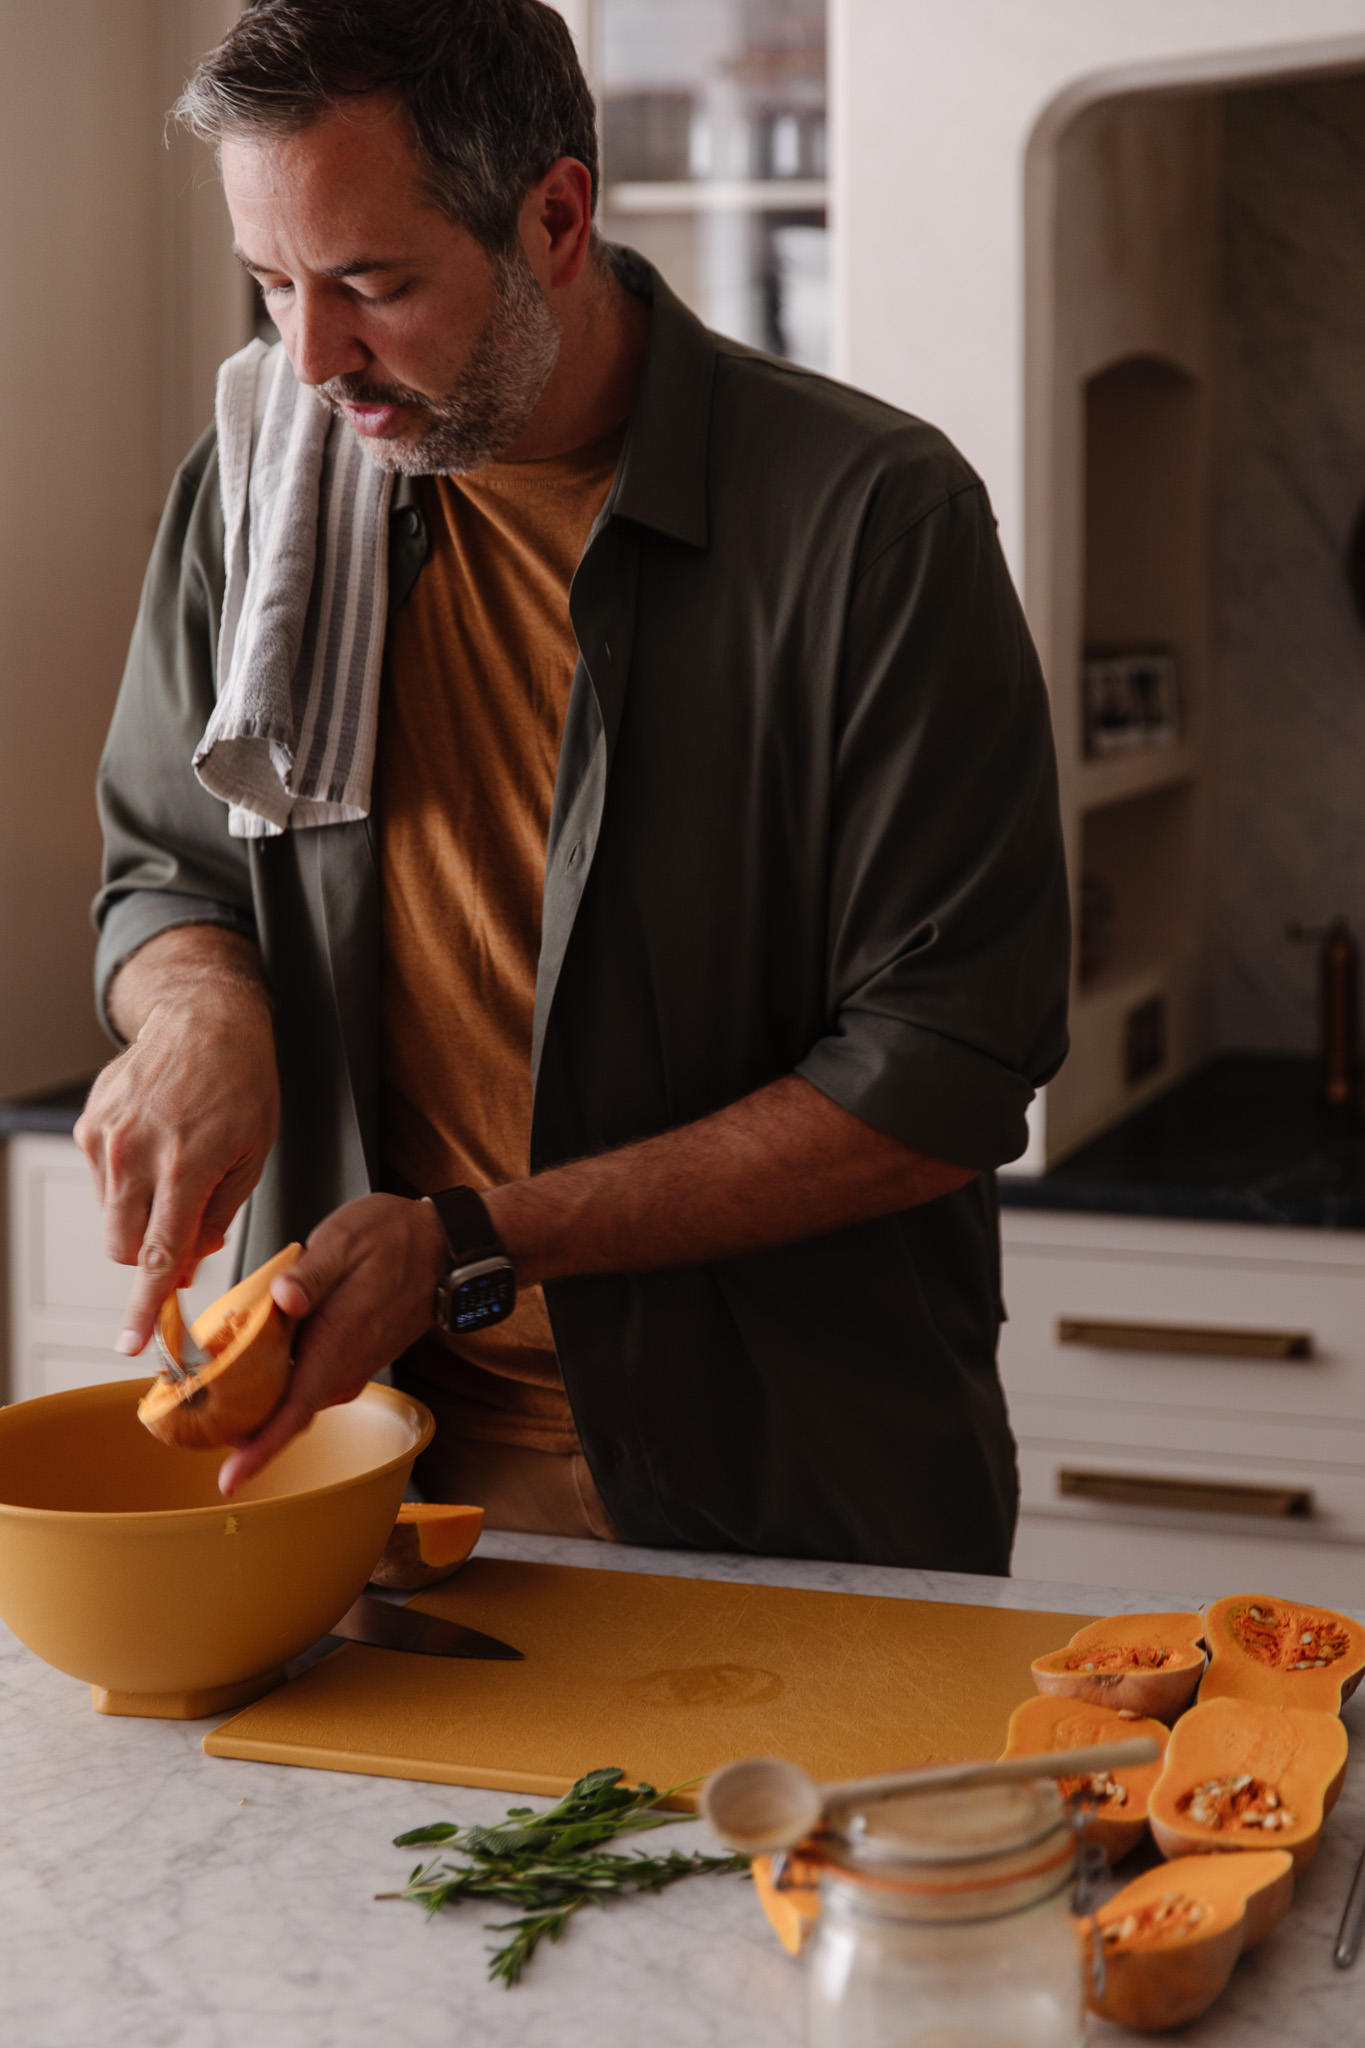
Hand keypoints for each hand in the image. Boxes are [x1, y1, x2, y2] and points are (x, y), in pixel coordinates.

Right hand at [75, 935, 279, 1356]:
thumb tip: (187, 1261)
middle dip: (150, 1258)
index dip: (145, 1306)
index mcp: (187, 1167)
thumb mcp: (253, 1153)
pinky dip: (127, 1182)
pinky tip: (157, 1145)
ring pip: (110, 1217)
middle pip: (124, 1247)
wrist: (204, 1019)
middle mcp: (137, 1154)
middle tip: (185, 1235)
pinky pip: (101, 1182)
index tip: (131, 1343)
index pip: (158, 1255)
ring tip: (178, 1170)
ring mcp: (106, 1138)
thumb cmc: (242, 1083)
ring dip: (140, 1217)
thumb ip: (218, 1214)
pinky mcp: (88, 1125)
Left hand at [217, 1193, 448, 1495]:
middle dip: (239, 1426)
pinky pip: (307, 1384)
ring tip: (210, 1386)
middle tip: (188, 1415)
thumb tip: (283, 1298)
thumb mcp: (345, 1241)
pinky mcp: (352, 1361)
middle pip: (285, 1414)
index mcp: (338, 1341)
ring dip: (256, 1403)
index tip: (230, 1479)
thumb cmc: (394, 1240)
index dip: (260, 1450)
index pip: (295, 1411)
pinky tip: (253, 1360)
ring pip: (294, 1400)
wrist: (442, 1248)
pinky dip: (277, 1383)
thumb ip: (310, 1273)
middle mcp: (345, 1367)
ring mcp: (351, 1368)